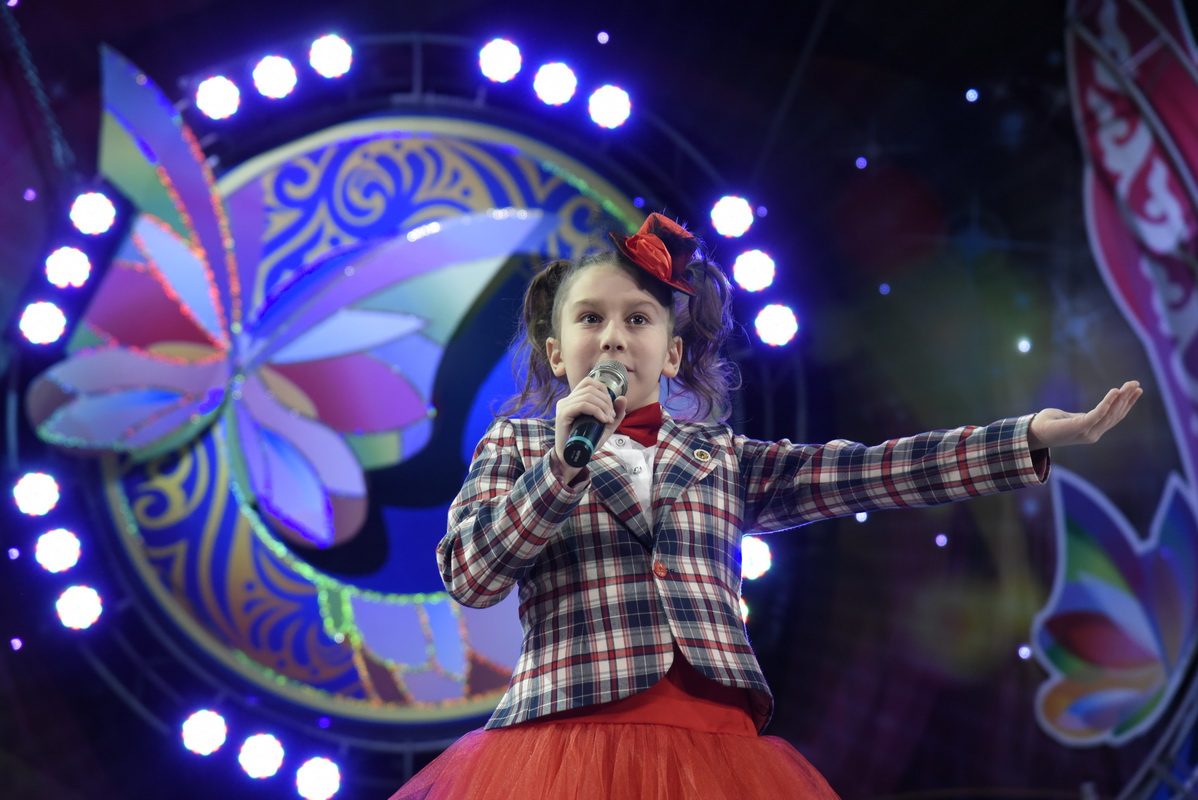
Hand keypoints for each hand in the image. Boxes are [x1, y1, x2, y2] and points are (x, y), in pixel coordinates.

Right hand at [552, 378, 627, 481]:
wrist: (573, 459)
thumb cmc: (587, 442)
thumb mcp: (606, 427)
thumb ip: (615, 414)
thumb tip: (622, 398)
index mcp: (574, 399)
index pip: (589, 382)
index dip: (603, 390)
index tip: (610, 408)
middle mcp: (566, 400)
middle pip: (591, 388)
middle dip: (606, 401)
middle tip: (611, 416)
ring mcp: (563, 406)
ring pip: (588, 396)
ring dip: (603, 407)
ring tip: (608, 420)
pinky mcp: (563, 414)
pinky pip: (582, 404)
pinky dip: (596, 410)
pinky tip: (603, 420)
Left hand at [1027, 380, 1142, 449]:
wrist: (1031, 433)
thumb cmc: (1047, 424)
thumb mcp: (1069, 418)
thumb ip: (1083, 416)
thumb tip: (1093, 412)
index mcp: (1091, 430)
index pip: (1114, 416)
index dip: (1127, 404)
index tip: (1137, 391)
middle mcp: (1093, 433)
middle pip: (1116, 414)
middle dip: (1128, 398)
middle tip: (1137, 384)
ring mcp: (1088, 432)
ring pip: (1110, 413)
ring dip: (1122, 398)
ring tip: (1130, 384)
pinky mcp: (1080, 427)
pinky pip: (1099, 413)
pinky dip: (1108, 402)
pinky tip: (1115, 391)